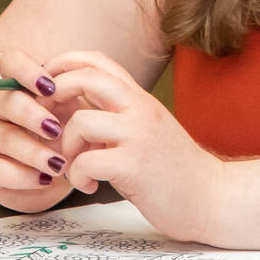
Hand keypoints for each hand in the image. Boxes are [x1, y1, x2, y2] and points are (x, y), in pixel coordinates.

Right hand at [0, 50, 82, 211]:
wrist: (56, 172)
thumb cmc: (69, 132)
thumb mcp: (79, 109)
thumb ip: (83, 93)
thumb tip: (94, 85)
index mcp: (21, 84)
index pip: (10, 62)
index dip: (26, 70)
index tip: (50, 87)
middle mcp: (1, 106)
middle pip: (6, 100)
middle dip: (32, 115)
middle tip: (56, 129)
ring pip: (3, 137)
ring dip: (33, 151)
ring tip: (59, 164)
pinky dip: (24, 176)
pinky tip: (46, 179)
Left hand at [46, 50, 226, 242]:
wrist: (212, 198)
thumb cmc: (174, 169)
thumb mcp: (145, 130)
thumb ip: (116, 115)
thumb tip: (72, 106)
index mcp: (140, 99)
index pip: (98, 61)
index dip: (65, 63)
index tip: (46, 84)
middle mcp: (140, 109)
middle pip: (85, 77)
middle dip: (55, 94)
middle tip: (48, 121)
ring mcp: (138, 135)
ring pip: (80, 121)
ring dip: (66, 146)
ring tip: (74, 165)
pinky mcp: (134, 166)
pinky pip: (86, 161)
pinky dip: (77, 175)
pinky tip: (88, 185)